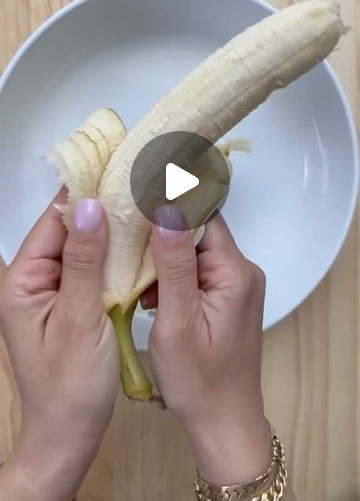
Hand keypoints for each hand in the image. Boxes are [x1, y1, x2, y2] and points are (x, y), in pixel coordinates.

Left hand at [0, 191, 118, 500]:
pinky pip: (92, 269)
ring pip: (83, 248)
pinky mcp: (71, 303)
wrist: (69, 436)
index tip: (118, 170)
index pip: (53, 222)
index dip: (84, 194)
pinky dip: (113, 258)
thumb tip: (89, 206)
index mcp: (24, 281)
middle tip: (141, 188)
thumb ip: (84, 262)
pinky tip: (139, 247)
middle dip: (102, 211)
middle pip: (67, 231)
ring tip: (146, 210)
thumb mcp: (80, 320)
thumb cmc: (71, 385)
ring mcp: (53, 292)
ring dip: (110, 234)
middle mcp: (34, 280)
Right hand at [141, 206, 270, 485]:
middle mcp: (242, 271)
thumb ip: (173, 264)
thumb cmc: (198, 380)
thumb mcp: (178, 322)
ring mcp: (236, 285)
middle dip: (161, 236)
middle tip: (126, 246)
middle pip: (199, 232)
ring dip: (164, 260)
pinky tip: (152, 298)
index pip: (202, 217)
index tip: (132, 206)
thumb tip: (166, 210)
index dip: (168, 208)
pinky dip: (173, 278)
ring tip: (137, 281)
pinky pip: (198, 272)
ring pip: (195, 251)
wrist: (223, 423)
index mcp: (234, 272)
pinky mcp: (228, 298)